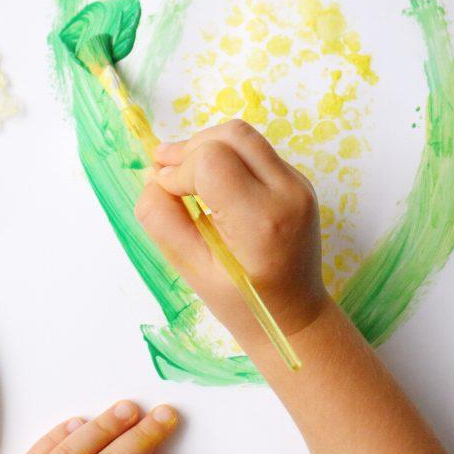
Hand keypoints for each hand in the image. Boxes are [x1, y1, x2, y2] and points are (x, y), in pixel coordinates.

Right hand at [135, 119, 331, 346]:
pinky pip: (255, 150)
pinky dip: (226, 157)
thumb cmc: (241, 303)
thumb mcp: (191, 269)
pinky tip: (211, 186)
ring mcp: (299, 185)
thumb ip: (163, 220)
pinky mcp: (299, 182)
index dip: (178, 170)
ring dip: (207, 147)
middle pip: (231, 135)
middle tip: (166, 172)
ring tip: (184, 174)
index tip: (166, 192)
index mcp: (260, 222)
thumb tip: (154, 177)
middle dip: (191, 148)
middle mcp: (287, 194)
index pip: (211, 162)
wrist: (293, 317)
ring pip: (243, 135)